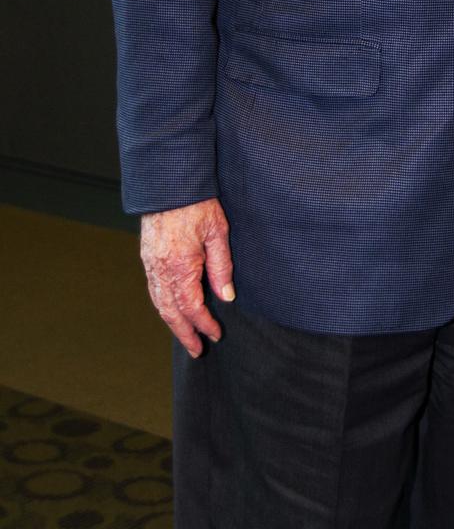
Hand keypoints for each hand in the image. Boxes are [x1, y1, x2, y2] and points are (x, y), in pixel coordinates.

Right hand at [140, 197, 234, 357]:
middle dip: (185, 334)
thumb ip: (221, 267)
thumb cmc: (197, 204)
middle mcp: (160, 270)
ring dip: (173, 322)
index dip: (204, 324)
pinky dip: (163, 306)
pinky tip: (172, 310)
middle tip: (198, 350)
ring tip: (186, 336)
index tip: (216, 334)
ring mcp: (150, 265)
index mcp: (180, 266)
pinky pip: (154, 290)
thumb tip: (226, 296)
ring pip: (159, 303)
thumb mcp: (218, 232)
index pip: (192, 307)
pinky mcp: (147, 258)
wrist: (169, 183)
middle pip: (171, 313)